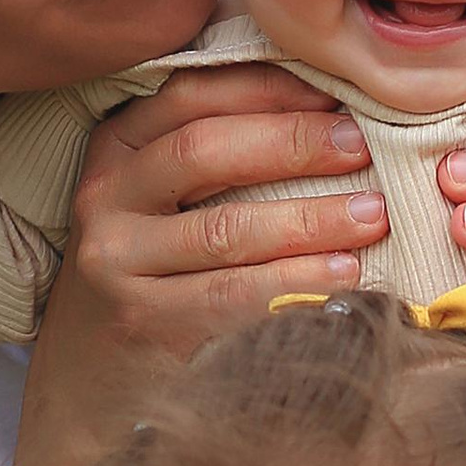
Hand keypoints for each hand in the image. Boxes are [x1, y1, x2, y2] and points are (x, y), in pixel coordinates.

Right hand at [60, 65, 389, 361]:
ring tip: (372, 216)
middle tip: (363, 148)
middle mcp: (107, 197)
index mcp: (117, 146)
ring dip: (309, 219)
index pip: (192, 96)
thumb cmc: (156, 267)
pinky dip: (296, 282)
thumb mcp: (164, 197)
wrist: (93, 376)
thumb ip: (222, 149)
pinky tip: (345, 276)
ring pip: (224, 230)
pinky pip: (231, 295)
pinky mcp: (143, 321)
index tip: (339, 92)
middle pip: (204, 152)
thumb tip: (332, 109)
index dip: (268, 89)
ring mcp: (117, 263)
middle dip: (294, 144)